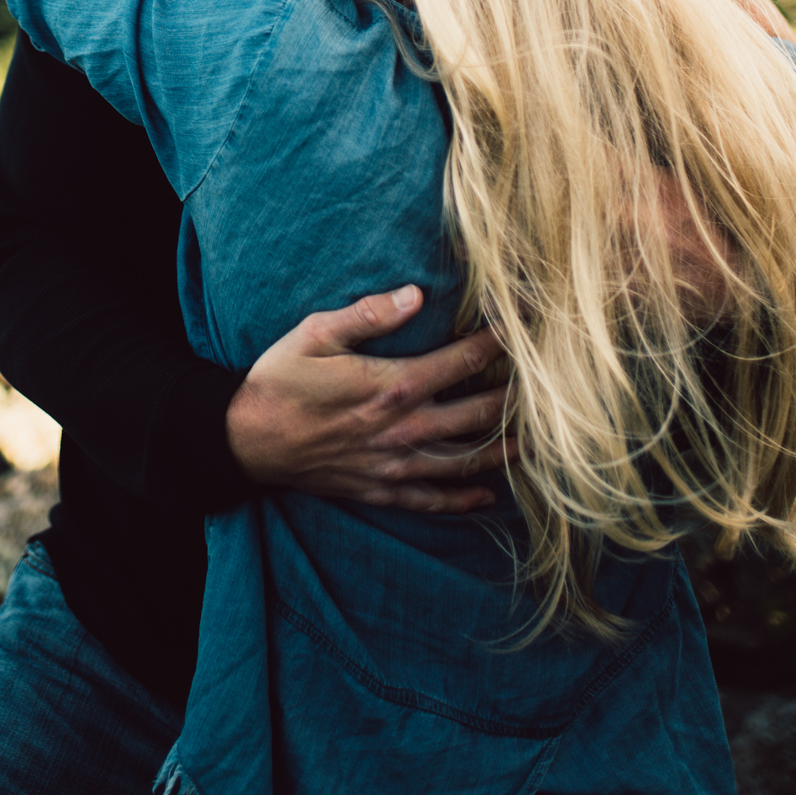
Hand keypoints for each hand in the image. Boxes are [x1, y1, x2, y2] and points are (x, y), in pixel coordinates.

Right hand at [225, 286, 514, 512]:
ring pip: (465, 461)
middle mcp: (404, 429)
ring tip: (537, 442)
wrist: (245, 441)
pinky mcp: (380, 490)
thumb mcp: (316, 334)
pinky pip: (432, 500)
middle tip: (549, 387)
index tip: (524, 328)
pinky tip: (485, 494)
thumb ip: (369, 314)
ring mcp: (395, 465)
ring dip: (504, 451)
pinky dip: (462, 498)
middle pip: (479, 415)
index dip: (497, 343)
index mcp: (392, 385)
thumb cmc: (280, 379)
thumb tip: (416, 294)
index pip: (462, 362)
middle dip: (517, 398)